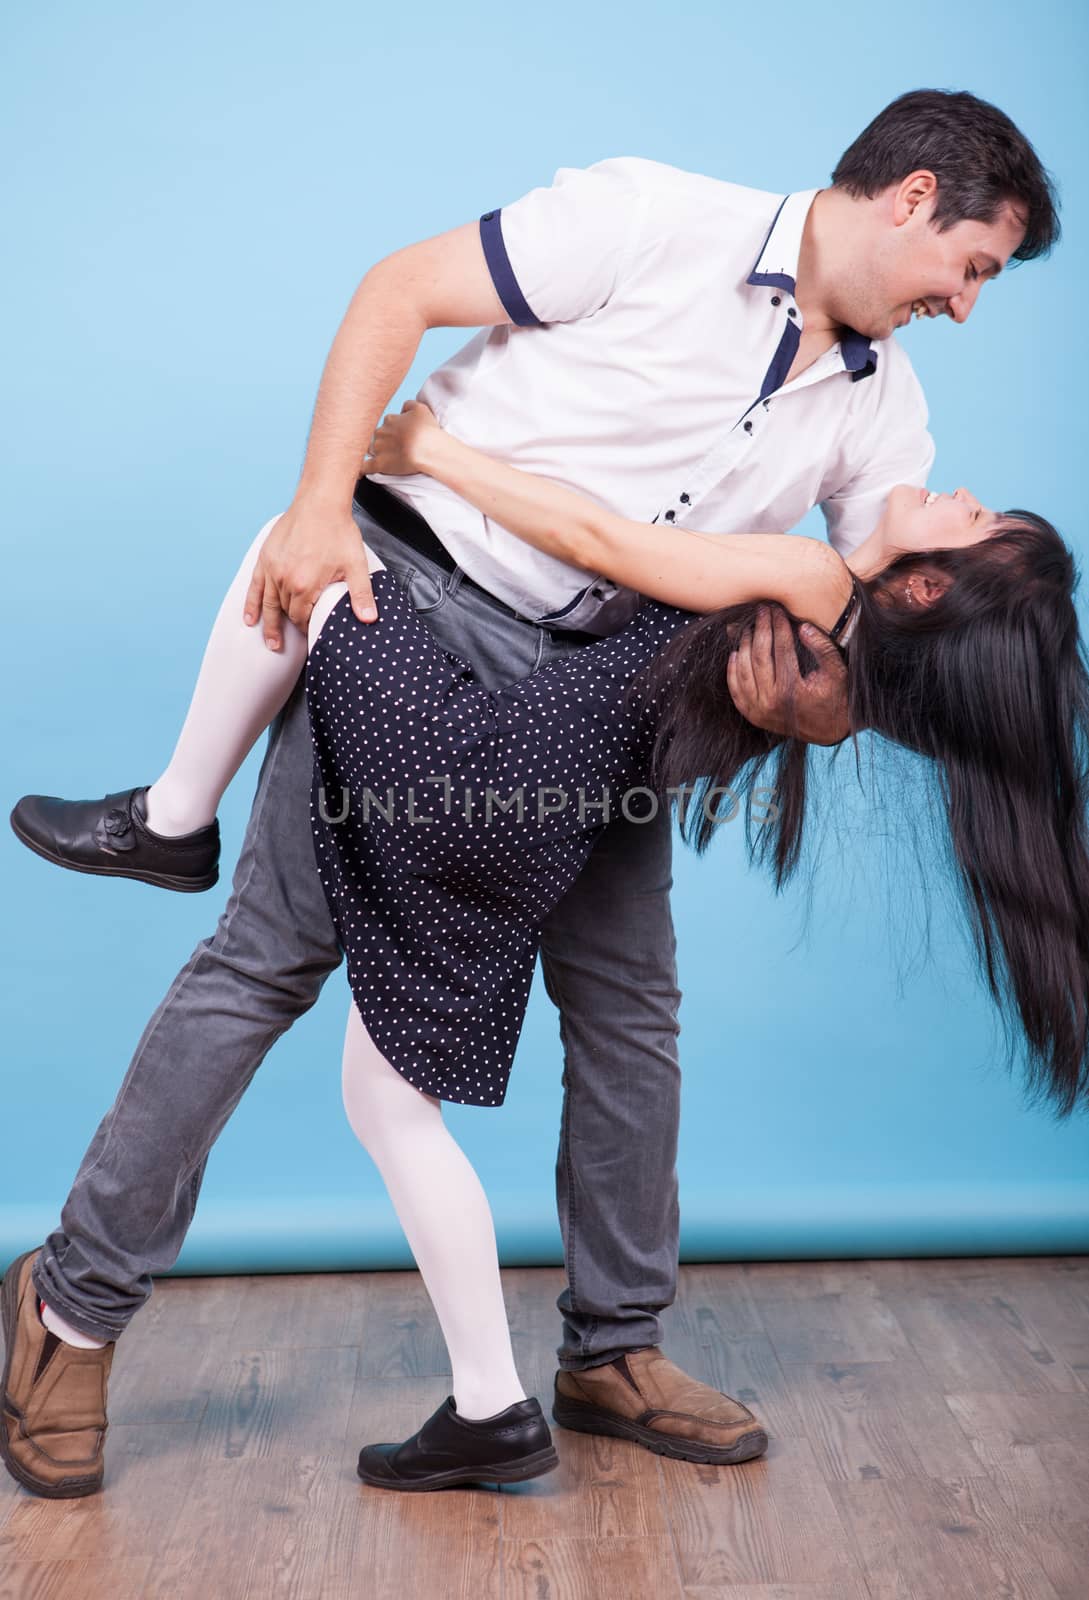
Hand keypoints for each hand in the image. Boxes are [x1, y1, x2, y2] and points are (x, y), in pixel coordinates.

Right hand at [243, 499, 376, 649]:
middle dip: (290, 628)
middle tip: (290, 644)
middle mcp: (285, 579)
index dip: (307, 629)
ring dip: (269, 625)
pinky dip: (251, 604)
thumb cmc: (338, 531)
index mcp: (305, 584)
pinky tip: (249, 619)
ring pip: (269, 604)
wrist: (320, 501)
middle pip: (286, 612)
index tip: (312, 636)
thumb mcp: (355, 564)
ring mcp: (273, 569)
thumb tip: (369, 619)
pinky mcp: (266, 558)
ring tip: (271, 643)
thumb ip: (361, 594)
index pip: (303, 618)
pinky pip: (255, 587)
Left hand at [360, 398, 441, 477]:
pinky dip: (359, 469)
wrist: (427, 450)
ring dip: (375, 452)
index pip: (388, 422)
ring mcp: (378, 449)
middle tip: (397, 447)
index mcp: (390, 420)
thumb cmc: (427, 431)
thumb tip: (402, 409)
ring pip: (370, 448)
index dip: (395, 429)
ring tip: (386, 458)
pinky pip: (364, 467)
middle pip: (378, 435)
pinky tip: (357, 473)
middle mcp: (381, 432)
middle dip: (385, 440)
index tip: (403, 435)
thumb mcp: (421, 408)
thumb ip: (409, 405)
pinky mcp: (379, 464)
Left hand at [726, 604, 850, 745]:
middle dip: (760, 629)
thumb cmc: (834, 697)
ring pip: (744, 670)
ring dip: (744, 645)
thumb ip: (823, 648)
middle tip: (761, 611)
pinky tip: (736, 652)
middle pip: (759, 656)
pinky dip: (733, 670)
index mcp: (793, 690)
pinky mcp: (751, 714)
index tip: (777, 610)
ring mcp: (758, 710)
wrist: (827, 730)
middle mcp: (772, 701)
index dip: (779, 626)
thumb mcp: (836, 672)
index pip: (781, 649)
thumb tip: (804, 627)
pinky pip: (735, 689)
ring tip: (749, 627)